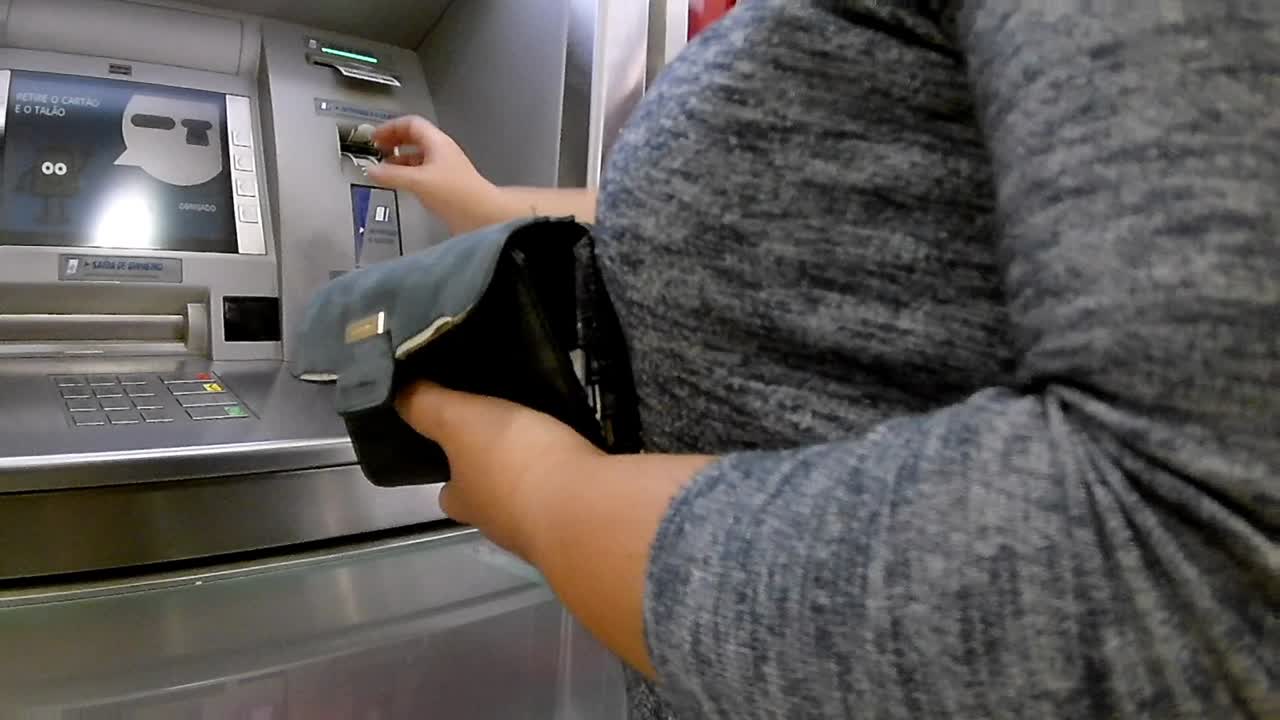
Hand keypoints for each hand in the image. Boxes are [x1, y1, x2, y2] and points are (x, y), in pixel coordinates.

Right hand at [366, 116, 501, 234]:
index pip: (411, 124)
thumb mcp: (418, 181)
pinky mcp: (447, 184)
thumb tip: (370, 171)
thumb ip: (392, 175)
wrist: (482, 216)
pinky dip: (409, 173)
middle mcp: (442, 151)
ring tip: (384, 168)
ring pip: (419, 156)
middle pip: (415, 138)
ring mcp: (446, 167)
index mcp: (437, 142)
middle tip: (377, 149)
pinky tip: (401, 183)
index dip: (391, 127)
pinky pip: (423, 172)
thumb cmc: (453, 193)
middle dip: (394, 141)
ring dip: (400, 159)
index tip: (374, 137)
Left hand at [396, 382, 605, 558]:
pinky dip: (573, 484)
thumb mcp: (459, 420)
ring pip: (533, 502)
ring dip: (539, 481)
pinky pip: (572, 499)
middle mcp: (500, 524)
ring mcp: (544, 530)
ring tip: (550, 441)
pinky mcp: (584, 526)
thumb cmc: (513, 461)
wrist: (585, 508)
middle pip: (492, 501)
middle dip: (500, 476)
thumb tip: (397, 395)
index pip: (449, 493)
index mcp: (466, 501)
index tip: (460, 445)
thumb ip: (427, 406)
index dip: (450, 472)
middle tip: (513, 437)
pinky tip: (581, 462)